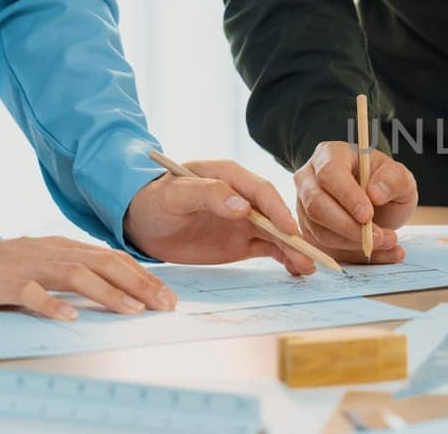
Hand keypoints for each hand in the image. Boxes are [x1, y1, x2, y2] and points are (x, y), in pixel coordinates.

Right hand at [0, 236, 174, 319]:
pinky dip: (50, 303)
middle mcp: (48, 251)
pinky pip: (28, 291)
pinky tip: (69, 316)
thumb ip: (74, 270)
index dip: (142, 275)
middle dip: (138, 283)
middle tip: (163, 304)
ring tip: (131, 309)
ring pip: (73, 274)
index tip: (167, 295)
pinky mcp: (0, 280)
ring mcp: (25, 264)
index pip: (111, 258)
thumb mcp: (42, 263)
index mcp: (61, 246)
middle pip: (101, 263)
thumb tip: (118, 286)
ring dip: (106, 292)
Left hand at [125, 159, 316, 275]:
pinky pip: (269, 248)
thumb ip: (208, 194)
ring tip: (308, 268)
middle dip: (292, 235)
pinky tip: (298, 270)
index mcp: (228, 176)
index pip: (260, 191)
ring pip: (276, 234)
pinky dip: (285, 258)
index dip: (277, 209)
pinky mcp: (241, 241)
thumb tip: (242, 207)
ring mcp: (244, 220)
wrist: (138, 222)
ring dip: (293, 249)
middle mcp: (242, 197)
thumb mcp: (174, 194)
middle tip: (307, 255)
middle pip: (274, 214)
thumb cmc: (152, 200)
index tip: (287, 229)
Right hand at [295, 141, 416, 263]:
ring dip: (354, 244)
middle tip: (379, 237)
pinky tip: (381, 254)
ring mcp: (304, 206)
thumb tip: (375, 193)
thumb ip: (394, 179)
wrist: (380, 204)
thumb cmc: (386, 184)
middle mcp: (309, 179)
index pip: (330, 174)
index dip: (347, 196)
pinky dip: (355, 256)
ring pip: (320, 231)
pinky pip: (326, 250)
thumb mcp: (401, 177)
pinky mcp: (309, 231)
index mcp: (330, 155)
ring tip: (386, 242)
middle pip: (317, 205)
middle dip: (349, 227)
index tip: (368, 215)